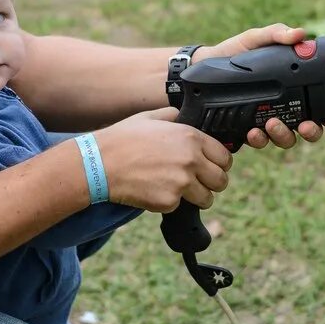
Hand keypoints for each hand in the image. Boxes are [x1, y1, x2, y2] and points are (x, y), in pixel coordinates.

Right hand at [94, 108, 231, 212]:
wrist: (99, 164)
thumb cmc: (122, 139)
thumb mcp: (149, 117)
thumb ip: (173, 116)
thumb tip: (182, 116)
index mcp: (190, 138)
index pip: (225, 157)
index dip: (218, 163)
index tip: (210, 167)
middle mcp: (191, 160)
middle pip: (221, 181)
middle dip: (211, 183)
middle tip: (196, 182)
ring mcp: (181, 183)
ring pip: (207, 198)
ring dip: (196, 197)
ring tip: (176, 188)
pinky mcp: (169, 202)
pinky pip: (180, 207)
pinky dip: (170, 203)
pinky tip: (154, 190)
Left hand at [194, 22, 324, 148]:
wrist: (203, 66)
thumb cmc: (234, 51)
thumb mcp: (255, 39)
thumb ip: (276, 35)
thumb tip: (300, 34)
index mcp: (292, 88)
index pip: (320, 106)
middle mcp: (284, 108)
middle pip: (308, 129)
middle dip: (311, 132)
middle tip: (305, 126)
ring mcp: (266, 121)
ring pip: (286, 139)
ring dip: (284, 136)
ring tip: (272, 124)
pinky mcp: (247, 130)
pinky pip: (259, 142)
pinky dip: (259, 140)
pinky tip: (253, 132)